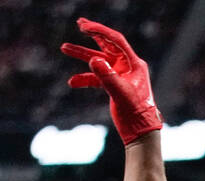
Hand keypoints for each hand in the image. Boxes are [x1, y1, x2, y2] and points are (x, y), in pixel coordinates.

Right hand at [61, 19, 162, 145]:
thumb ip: (107, 76)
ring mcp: (119, 75)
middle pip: (106, 46)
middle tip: (79, 24)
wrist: (139, 131)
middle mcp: (127, 66)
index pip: (115, 41)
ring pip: (98, 61)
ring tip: (64, 47)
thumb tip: (93, 59)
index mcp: (133, 64)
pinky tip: (72, 82)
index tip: (84, 26)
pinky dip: (84, 79)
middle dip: (92, 35)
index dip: (100, 32)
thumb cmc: (136, 112)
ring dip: (82, 55)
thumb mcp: (121, 93)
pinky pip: (96, 78)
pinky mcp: (113, 86)